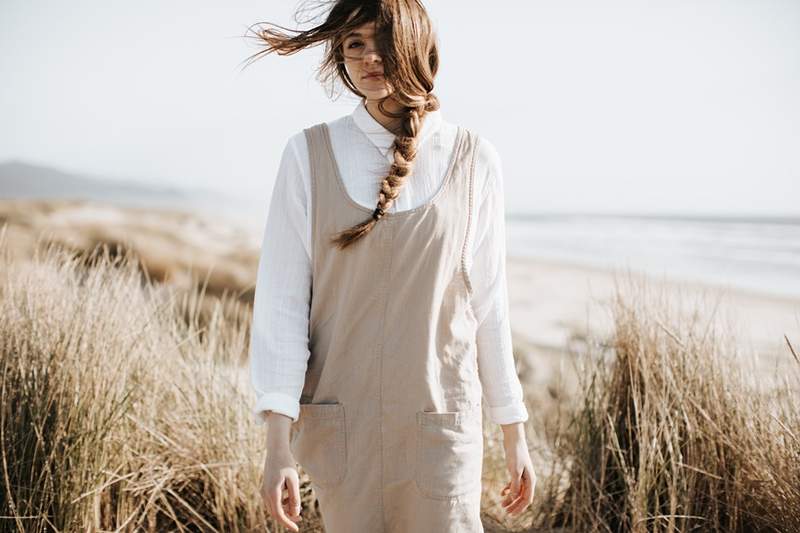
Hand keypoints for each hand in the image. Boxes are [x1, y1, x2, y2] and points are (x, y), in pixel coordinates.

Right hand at [259, 411, 302, 531]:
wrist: (276, 451)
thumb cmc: (286, 464)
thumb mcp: (294, 480)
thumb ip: (294, 497)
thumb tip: (295, 513)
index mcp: (272, 493)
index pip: (279, 514)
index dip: (287, 523)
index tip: (296, 529)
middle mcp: (265, 494)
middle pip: (276, 513)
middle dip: (288, 517)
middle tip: (300, 518)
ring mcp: (264, 491)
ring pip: (274, 507)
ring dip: (285, 510)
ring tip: (298, 507)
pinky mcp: (266, 488)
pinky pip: (273, 501)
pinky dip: (282, 503)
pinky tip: (291, 499)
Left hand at [499, 423, 535, 515]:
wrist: (514, 440)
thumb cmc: (515, 454)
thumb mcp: (514, 471)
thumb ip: (515, 485)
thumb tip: (513, 498)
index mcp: (531, 480)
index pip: (527, 499)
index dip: (519, 508)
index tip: (510, 514)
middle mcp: (529, 480)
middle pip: (523, 497)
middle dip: (515, 506)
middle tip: (505, 512)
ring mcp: (523, 476)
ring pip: (518, 492)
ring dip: (511, 499)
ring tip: (502, 505)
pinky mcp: (517, 471)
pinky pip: (514, 484)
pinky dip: (508, 489)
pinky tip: (501, 492)